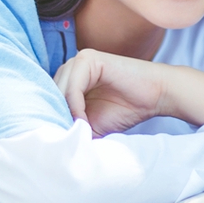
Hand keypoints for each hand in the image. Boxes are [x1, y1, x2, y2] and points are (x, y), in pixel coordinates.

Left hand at [54, 50, 203, 136]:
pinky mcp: (89, 58)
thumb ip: (72, 127)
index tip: (61, 141)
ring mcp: (79, 59)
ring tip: (78, 131)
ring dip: (65, 113)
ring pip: (58, 91)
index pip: (47, 99)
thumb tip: (49, 144)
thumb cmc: (126, 109)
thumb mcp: (91, 124)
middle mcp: (71, 66)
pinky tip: (84, 121)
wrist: (156, 96)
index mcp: (69, 78)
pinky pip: (72, 87)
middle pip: (49, 94)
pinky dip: (74, 106)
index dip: (52, 120)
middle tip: (67, 138)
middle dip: (56, 117)